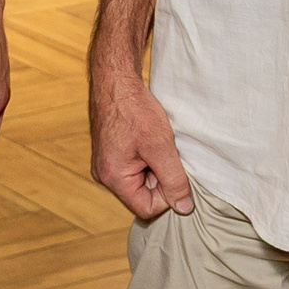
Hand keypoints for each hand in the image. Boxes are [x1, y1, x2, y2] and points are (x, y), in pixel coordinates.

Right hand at [90, 61, 191, 218]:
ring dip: (154, 166)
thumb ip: (174, 180)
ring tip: (155, 143)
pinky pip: (134, 168)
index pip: (147, 208)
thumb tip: (184, 208)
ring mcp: (106, 164)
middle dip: (160, 178)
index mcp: (113, 178)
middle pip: (143, 195)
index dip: (167, 194)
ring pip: (141, 181)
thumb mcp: (161, 147)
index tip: (173, 169)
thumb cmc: (135, 110)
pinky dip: (147, 158)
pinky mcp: (111, 154)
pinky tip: (148, 139)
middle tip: (164, 152)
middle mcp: (105, 175)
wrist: (116, 80)